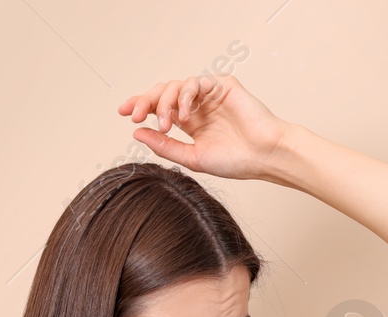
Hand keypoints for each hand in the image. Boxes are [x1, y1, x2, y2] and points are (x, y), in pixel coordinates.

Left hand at [117, 74, 292, 181]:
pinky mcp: (223, 86)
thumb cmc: (236, 161)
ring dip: (165, 102)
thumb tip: (137, 132)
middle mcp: (198, 106)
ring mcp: (209, 95)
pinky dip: (185, 96)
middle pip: (164, 93)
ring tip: (166, 124)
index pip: (159, 108)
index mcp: (190, 122)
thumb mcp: (192, 157)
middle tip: (134, 114)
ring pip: (176, 85)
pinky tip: (184, 114)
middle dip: (146, 101)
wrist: (264, 157)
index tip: (124, 112)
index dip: (140, 105)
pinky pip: (196, 83)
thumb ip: (165, 145)